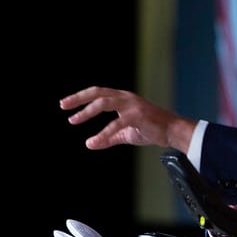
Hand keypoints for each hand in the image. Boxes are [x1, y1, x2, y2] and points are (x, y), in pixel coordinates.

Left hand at [59, 86, 195, 150]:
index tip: (66, 104)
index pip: (98, 93)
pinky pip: (116, 124)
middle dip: (79, 98)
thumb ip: (109, 137)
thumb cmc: (152, 129)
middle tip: (63, 106)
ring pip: (104, 103)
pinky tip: (94, 141)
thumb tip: (90, 144)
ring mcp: (132, 105)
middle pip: (98, 93)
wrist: (173, 131)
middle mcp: (126, 98)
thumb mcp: (126, 133)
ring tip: (74, 120)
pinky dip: (103, 133)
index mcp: (123, 98)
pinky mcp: (138, 116)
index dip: (81, 97)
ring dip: (87, 111)